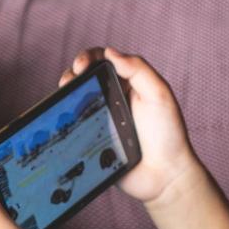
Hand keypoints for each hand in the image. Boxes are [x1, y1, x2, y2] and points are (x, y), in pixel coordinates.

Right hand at [58, 46, 200, 205]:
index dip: (87, 58)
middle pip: (84, 80)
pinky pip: (74, 129)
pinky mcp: (93, 142)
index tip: (80, 66)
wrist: (164, 176)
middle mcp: (112, 99)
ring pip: (76, 103)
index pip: (103, 62)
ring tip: (61, 100)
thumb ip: (138, 70)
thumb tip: (110, 52)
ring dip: (65, 97)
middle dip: (71, 76)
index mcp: (128, 84)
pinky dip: (65, 123)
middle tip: (67, 83)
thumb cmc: (168, 134)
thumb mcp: (159, 95)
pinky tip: (62, 122)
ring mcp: (101, 121)